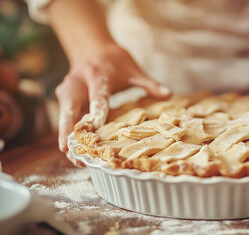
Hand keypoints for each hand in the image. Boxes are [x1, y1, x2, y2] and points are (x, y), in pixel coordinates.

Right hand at [56, 44, 170, 166]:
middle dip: (69, 130)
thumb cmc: (115, 61)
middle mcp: (77, 82)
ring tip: (74, 159)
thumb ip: (149, 83)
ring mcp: (67, 90)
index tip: (95, 126)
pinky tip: (74, 152)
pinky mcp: (64, 98)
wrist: (92, 47)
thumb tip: (169, 95)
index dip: (96, 111)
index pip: (97, 95)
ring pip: (64, 116)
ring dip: (66, 137)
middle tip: (70, 151)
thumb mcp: (133, 69)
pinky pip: (65, 117)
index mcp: (97, 74)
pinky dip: (68, 134)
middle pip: (71, 108)